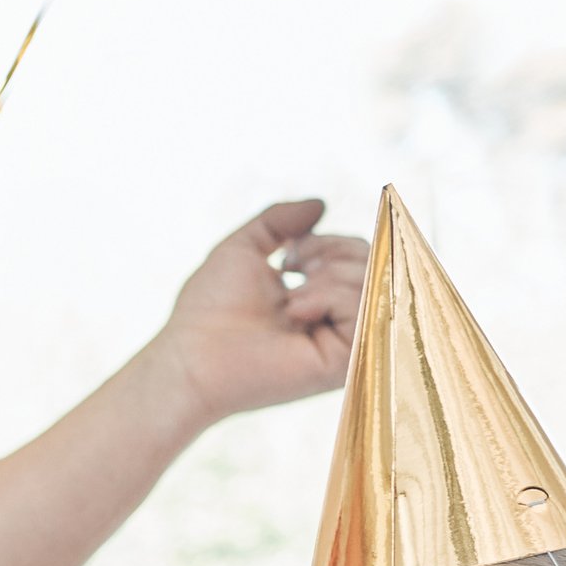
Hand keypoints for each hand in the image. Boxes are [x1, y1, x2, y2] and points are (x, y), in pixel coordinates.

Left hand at [156, 198, 371, 423]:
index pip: (359, 255)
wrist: (190, 356)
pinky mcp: (347, 361)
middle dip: (332, 252)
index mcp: (317, 297)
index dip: (330, 241)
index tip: (288, 256)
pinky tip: (296, 311)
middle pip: (375, 263)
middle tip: (291, 270)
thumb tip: (321, 203)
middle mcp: (335, 320)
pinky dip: (330, 296)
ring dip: (327, 275)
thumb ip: (279, 220)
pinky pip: (367, 308)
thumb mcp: (242, 248)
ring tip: (289, 299)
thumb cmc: (207, 310)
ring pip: (374, 282)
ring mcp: (344, 342)